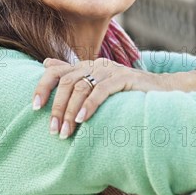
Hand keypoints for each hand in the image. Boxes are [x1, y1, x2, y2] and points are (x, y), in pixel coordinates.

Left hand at [32, 57, 166, 138]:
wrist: (161, 90)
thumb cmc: (126, 91)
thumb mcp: (96, 82)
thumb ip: (72, 73)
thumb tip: (45, 62)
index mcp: (87, 66)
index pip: (57, 71)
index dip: (43, 87)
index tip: (34, 107)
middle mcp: (97, 65)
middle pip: (67, 81)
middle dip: (57, 107)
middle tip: (53, 130)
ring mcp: (111, 70)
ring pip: (81, 87)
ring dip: (70, 111)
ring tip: (66, 132)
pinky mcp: (125, 78)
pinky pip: (102, 90)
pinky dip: (89, 105)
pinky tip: (83, 120)